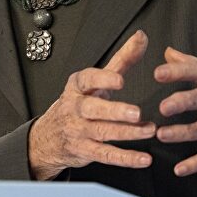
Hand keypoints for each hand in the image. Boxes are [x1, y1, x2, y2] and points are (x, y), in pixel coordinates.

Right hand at [27, 30, 155, 179]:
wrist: (48, 137)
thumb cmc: (78, 104)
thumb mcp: (95, 80)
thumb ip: (122, 60)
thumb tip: (142, 37)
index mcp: (78, 87)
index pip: (87, 80)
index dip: (103, 80)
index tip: (120, 80)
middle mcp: (76, 108)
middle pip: (92, 109)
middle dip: (114, 111)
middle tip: (136, 112)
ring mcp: (78, 131)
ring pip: (101, 132)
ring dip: (126, 133)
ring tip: (148, 130)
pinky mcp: (84, 151)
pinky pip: (105, 155)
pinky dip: (125, 158)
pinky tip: (143, 159)